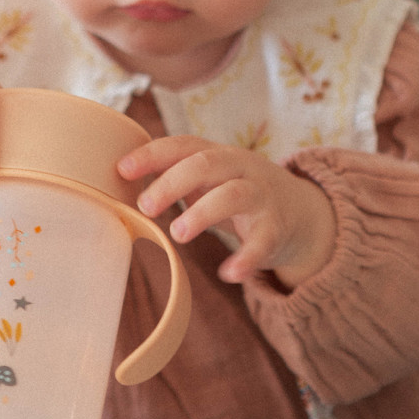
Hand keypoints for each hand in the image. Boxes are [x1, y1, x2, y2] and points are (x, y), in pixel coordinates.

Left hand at [118, 136, 335, 288]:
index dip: (152, 154)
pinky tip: (228, 273)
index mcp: (217, 154)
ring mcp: (261, 196)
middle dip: (172, 182)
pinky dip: (245, 258)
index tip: (122, 170)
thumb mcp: (208, 179)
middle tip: (145, 206)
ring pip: (234, 195)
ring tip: (177, 234)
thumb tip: (120, 186)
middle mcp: (241, 168)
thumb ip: (173, 177)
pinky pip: (263, 241)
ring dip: (202, 213)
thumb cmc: (235, 191)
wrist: (299, 211)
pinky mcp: (277, 228)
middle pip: (206, 164)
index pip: (183, 144)